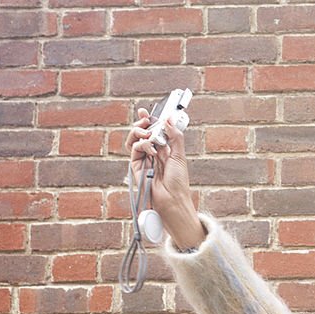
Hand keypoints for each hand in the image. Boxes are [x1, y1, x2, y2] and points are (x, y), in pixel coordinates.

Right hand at [126, 109, 203, 249]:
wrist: (172, 200)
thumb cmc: (179, 182)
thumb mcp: (179, 155)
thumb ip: (175, 136)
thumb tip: (169, 118)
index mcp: (165, 150)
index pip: (155, 131)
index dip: (151, 121)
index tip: (149, 111)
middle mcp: (153, 153)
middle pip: (142, 132)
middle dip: (142, 123)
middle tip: (145, 118)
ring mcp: (143, 160)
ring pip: (135, 139)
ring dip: (139, 132)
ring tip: (147, 133)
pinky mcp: (136, 166)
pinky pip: (134, 150)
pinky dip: (142, 145)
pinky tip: (151, 149)